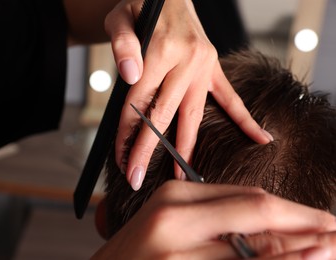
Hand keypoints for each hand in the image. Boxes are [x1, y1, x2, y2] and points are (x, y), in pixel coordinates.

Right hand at [92, 181, 335, 258]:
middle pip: (256, 215)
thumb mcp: (172, 223)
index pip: (248, 200)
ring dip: (297, 253)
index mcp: (174, 199)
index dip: (295, 211)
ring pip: (254, 251)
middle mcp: (175, 222)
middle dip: (306, 227)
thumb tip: (277, 228)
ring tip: (329, 249)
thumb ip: (218, 219)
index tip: (325, 220)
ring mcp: (177, 255)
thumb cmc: (135, 255)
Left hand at [105, 0, 272, 190]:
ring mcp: (204, 67)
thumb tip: (129, 73)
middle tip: (136, 180)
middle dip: (147, 151)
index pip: (139, 101)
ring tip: (183, 176)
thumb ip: (123, 44)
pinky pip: (231, 97)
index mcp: (161, 50)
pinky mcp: (214, 69)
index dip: (127, 133)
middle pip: (163, 115)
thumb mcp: (120, 18)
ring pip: (193, 115)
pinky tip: (261, 138)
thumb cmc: (140, 9)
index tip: (121, 160)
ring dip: (186, 148)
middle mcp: (187, 62)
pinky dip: (245, 119)